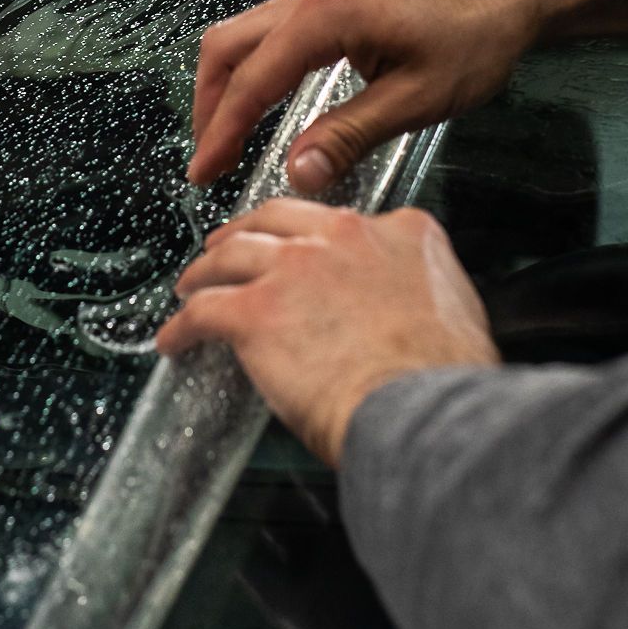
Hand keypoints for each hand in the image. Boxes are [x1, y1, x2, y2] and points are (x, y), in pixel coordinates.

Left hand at [155, 201, 499, 466]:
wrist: (420, 409)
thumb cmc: (441, 380)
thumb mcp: (453, 309)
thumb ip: (418, 292)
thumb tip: (401, 314)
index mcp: (401, 232)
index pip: (346, 221)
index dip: (317, 240)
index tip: (308, 254)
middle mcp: (344, 236)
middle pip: (278, 219)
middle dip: (247, 231)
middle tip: (228, 247)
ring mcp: (296, 268)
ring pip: (232, 254)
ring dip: (206, 270)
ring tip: (192, 286)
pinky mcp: (255, 309)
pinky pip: (204, 311)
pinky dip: (182, 326)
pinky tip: (174, 340)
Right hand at [186, 0, 549, 192]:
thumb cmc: (479, 30)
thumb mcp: (417, 97)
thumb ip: (351, 135)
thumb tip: (298, 173)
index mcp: (324, 16)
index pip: (250, 82)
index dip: (222, 133)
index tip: (205, 172)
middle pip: (227, 48)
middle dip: (208, 106)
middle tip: (209, 160)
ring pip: (245, 35)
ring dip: (228, 85)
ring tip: (229, 137)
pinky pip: (273, 31)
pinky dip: (255, 69)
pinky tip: (268, 102)